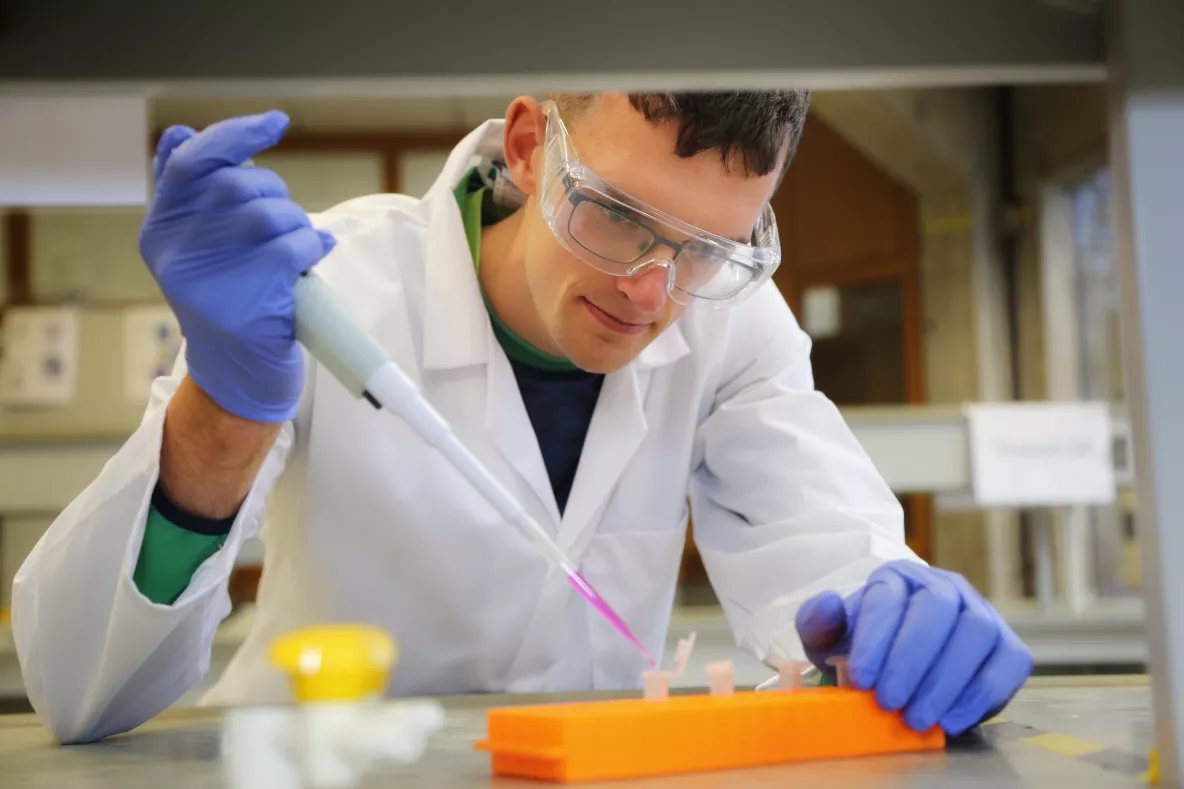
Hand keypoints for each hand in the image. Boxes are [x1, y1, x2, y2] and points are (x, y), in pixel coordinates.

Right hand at [139, 111, 335, 422]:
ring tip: (299, 247)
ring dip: (296, 223)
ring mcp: (207, 279)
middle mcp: (176, 251)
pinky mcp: (244, 304)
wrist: (240, 378)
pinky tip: (312, 258)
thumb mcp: (204, 250)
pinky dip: (310, 246)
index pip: (189, 161)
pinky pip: (290, 246)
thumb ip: (197, 198)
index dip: (233, 135)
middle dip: (275, 194)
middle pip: (236, 184)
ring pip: (267, 212)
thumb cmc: (233, 303)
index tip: (274, 123)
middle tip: (286, 225)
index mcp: (160, 230)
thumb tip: (182, 132)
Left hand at [794, 560, 1032, 734]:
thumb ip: (819, 621)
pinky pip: (1008, 663)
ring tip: (917, 718)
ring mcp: (982, 612)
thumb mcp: (829, 637)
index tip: (861, 680)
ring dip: (946, 681)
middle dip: (912, 660)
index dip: (876, 639)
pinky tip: (951, 721)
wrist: (899, 668)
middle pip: (938, 609)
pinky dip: (981, 694)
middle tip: (889, 702)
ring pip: (976, 633)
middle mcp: (945, 586)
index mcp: (897, 578)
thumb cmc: (862, 649)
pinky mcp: (1008, 646)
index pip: (890, 597)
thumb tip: (829, 603)